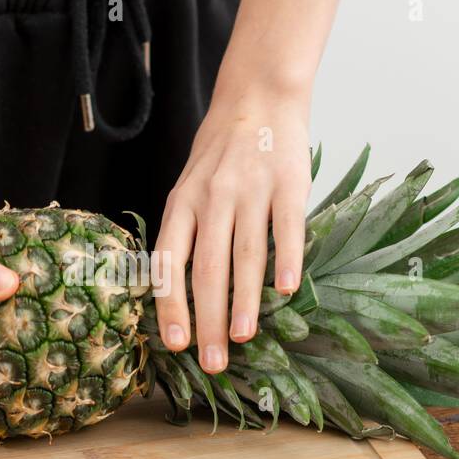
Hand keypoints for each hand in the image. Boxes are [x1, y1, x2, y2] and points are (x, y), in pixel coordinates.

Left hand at [153, 92, 311, 371]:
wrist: (259, 96)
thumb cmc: (220, 154)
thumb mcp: (189, 187)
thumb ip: (187, 233)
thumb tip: (180, 295)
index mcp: (182, 203)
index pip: (170, 262)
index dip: (172, 306)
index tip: (176, 345)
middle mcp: (212, 198)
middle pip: (208, 268)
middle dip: (208, 320)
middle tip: (213, 362)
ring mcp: (250, 190)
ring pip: (244, 254)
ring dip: (244, 301)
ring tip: (243, 338)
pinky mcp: (288, 183)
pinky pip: (286, 227)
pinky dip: (286, 259)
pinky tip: (287, 290)